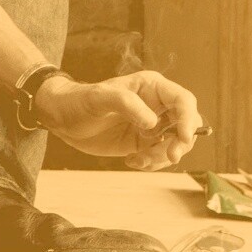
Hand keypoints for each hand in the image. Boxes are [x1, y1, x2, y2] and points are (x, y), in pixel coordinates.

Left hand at [34, 70, 204, 168]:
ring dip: (163, 157)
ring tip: (137, 159)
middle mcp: (157, 105)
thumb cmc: (79, 101)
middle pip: (187, 124)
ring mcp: (153, 125)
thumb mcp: (98, 98)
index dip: (189, 118)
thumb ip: (125, 102)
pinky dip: (153, 163)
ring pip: (177, 144)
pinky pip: (161, 156)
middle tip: (168, 156)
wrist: (63, 119)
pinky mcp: (145, 142)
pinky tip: (131, 161)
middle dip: (181, 143)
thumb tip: (152, 121)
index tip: (182, 138)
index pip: (183, 100)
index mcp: (151, 87)